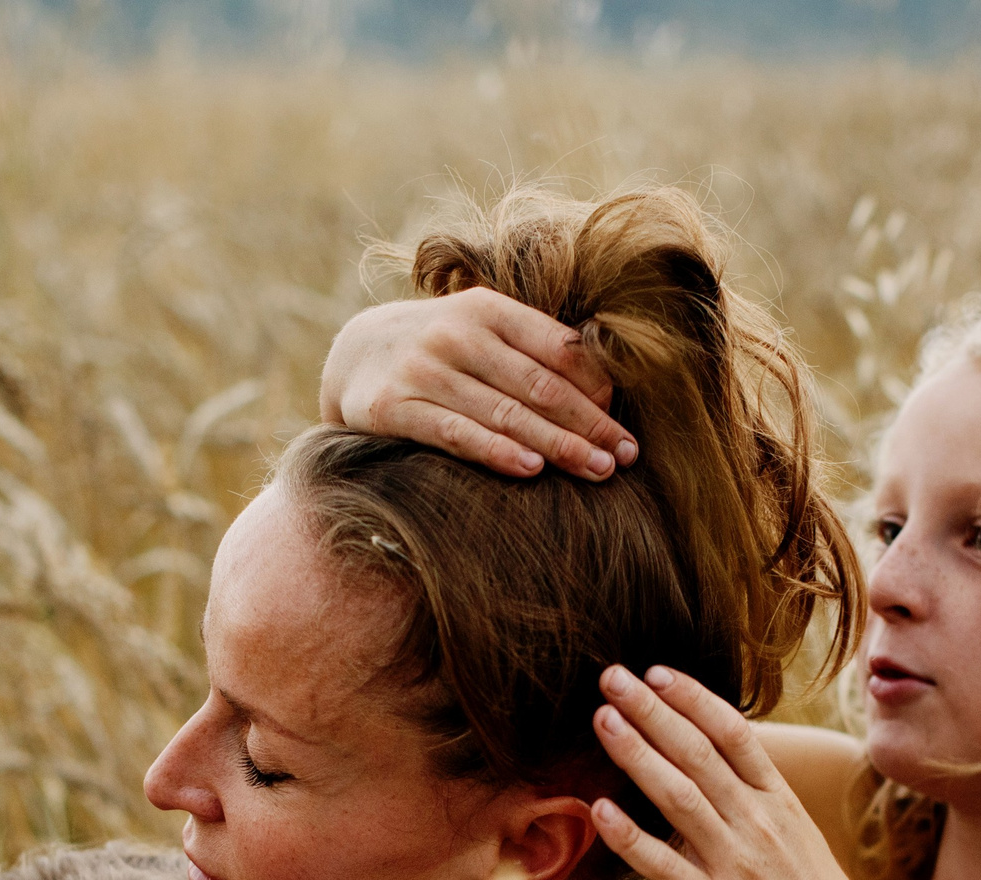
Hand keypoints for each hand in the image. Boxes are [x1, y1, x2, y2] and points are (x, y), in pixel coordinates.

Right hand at [320, 288, 635, 480]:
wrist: (353, 355)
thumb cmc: (441, 351)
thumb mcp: (482, 332)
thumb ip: (534, 351)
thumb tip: (606, 391)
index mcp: (488, 309)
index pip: (558, 349)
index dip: (599, 389)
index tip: (627, 427)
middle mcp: (457, 333)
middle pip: (538, 384)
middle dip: (588, 424)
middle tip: (625, 458)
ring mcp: (423, 370)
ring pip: (503, 412)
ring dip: (556, 444)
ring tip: (596, 470)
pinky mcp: (393, 407)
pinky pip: (455, 433)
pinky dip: (495, 451)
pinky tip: (531, 469)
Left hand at [588, 665, 900, 879]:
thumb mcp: (800, 846)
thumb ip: (758, 811)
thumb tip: (713, 779)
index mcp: (781, 806)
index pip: (735, 734)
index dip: (694, 699)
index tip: (658, 671)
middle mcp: (759, 826)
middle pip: (699, 753)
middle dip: (652, 710)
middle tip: (611, 676)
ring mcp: (738, 866)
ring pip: (679, 796)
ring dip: (637, 753)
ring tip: (601, 719)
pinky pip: (666, 865)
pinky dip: (632, 835)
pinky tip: (600, 810)